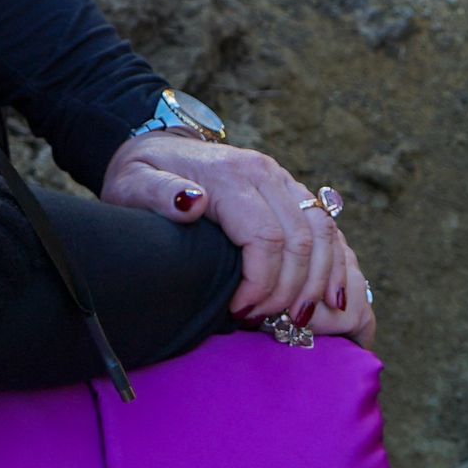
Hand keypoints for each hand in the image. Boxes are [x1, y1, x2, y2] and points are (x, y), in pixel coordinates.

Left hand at [103, 132, 377, 348]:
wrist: (161, 145)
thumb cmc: (142, 174)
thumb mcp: (133, 184)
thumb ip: (158, 194)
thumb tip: (192, 203)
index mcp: (232, 178)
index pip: (265, 239)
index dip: (260, 284)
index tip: (240, 311)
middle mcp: (266, 174)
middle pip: (301, 241)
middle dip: (289, 291)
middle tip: (264, 321)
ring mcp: (283, 180)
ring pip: (324, 233)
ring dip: (319, 282)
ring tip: (298, 318)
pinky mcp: (291, 190)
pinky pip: (328, 227)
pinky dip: (334, 264)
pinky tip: (329, 297)